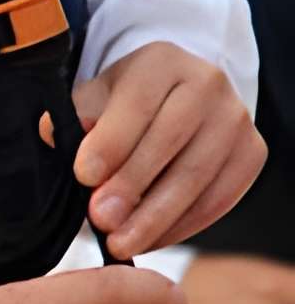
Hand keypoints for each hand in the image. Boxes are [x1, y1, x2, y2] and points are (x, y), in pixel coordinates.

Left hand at [72, 42, 264, 257]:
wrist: (183, 95)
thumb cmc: (129, 101)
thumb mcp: (99, 95)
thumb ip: (77, 115)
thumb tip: (50, 135)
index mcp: (163, 61)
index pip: (136, 103)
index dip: (110, 143)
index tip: (84, 177)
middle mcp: (208, 84)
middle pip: (169, 142)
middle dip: (132, 187)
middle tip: (101, 221)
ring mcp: (235, 120)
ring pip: (197, 176)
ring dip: (156, 217)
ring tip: (122, 243)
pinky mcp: (252, 153)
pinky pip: (218, 198)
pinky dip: (183, 225)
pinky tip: (152, 240)